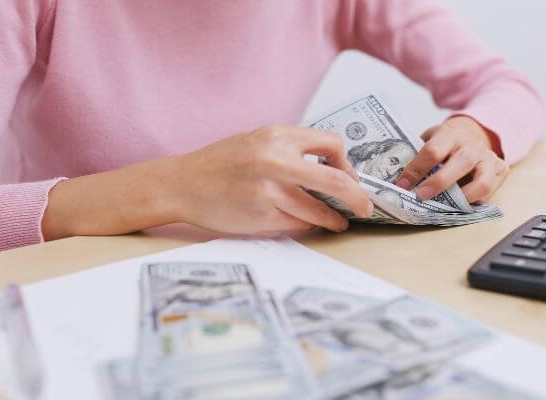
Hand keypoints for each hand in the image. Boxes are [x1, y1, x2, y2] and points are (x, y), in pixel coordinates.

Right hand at [43, 125, 373, 239]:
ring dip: (334, 218)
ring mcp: (268, 189)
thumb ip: (290, 150)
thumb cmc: (219, 164)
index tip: (347, 177)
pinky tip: (311, 225)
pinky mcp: (261, 214)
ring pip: (320, 209)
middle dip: (358, 197)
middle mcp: (275, 159)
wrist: (180, 183)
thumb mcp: (255, 141)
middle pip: (337, 179)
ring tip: (338, 222)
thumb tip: (329, 170)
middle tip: (366, 208)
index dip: (346, 163)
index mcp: (276, 135)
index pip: (331, 143)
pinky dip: (310, 225)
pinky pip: (298, 223)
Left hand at [395, 116, 507, 202]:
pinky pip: (489, 193)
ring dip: (461, 197)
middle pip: (461, 163)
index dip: (416, 169)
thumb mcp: (430, 140)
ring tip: (443, 206)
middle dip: (439, 182)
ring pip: (482, 182)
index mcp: (451, 133)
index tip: (401, 184)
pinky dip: (473, 201)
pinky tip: (458, 204)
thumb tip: (394, 178)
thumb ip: (416, 155)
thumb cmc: (445, 143)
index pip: (433, 150)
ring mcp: (489, 159)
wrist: (474, 134)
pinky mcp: (501, 171)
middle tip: (421, 196)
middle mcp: (473, 145)